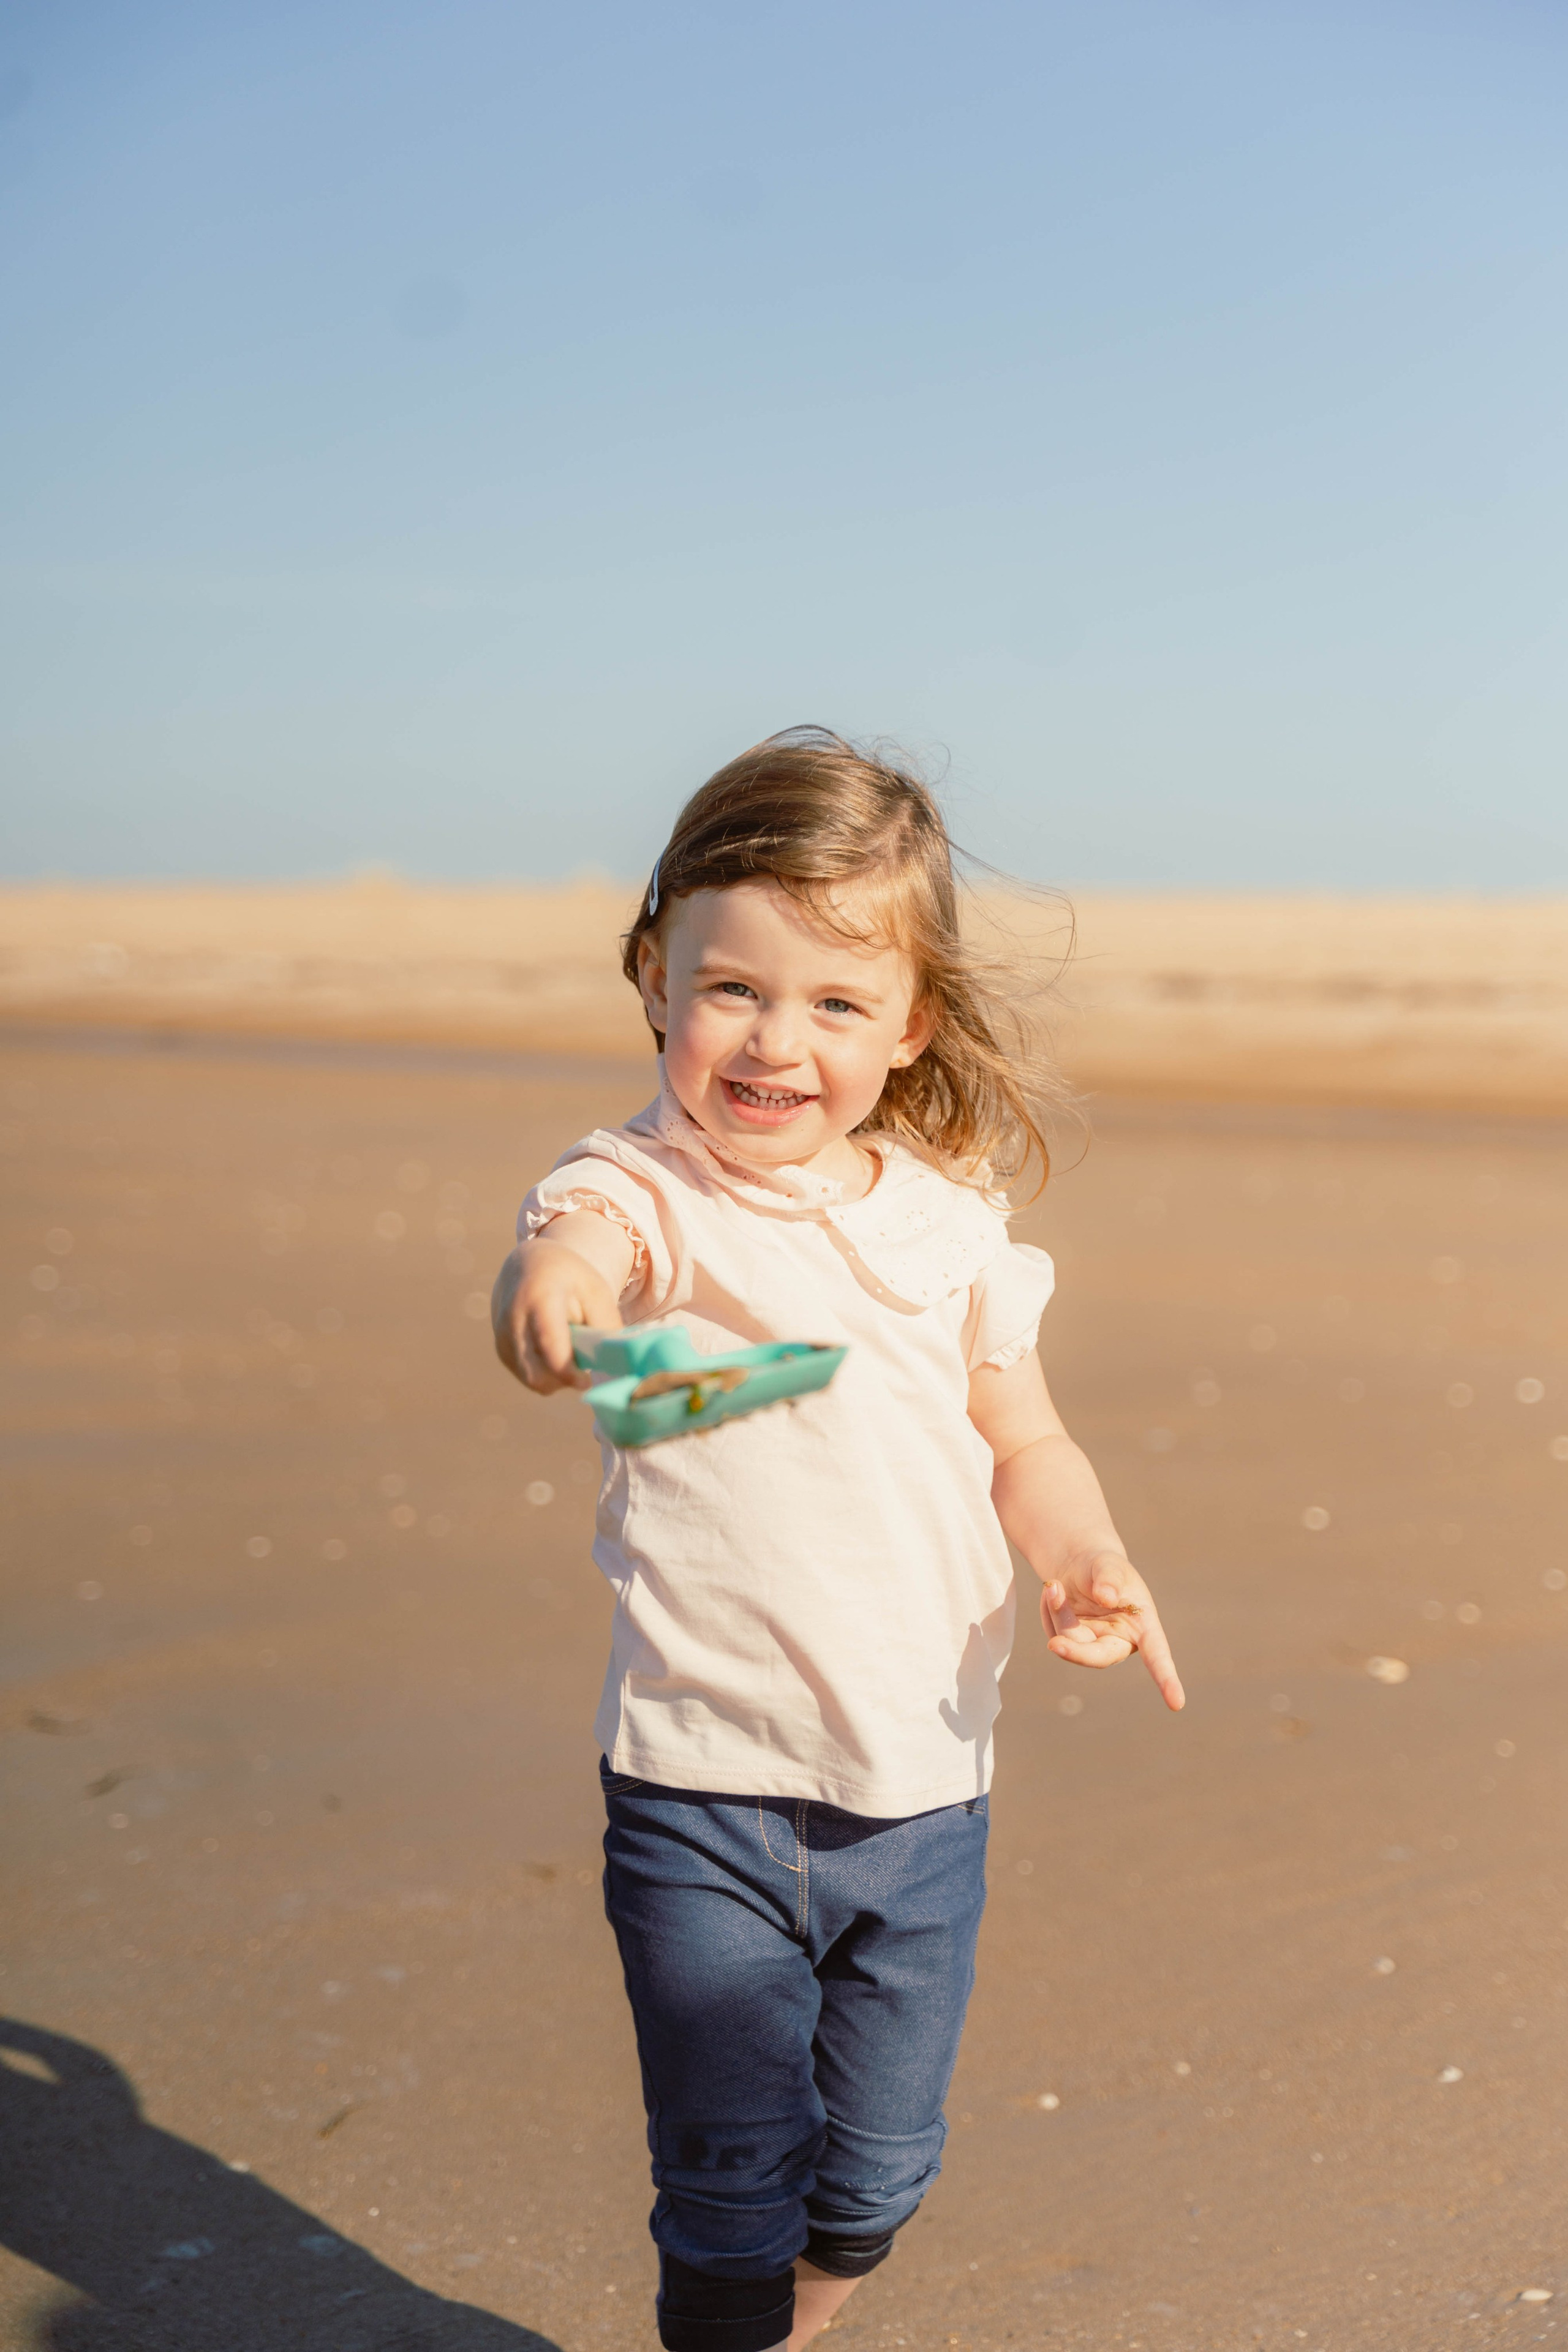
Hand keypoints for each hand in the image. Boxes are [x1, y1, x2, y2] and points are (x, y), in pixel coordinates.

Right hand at [492, 1236, 622, 1394]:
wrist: (527, 1265)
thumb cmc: (569, 1280)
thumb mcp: (595, 1292)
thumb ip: (607, 1326)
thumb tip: (619, 1365)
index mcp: (541, 1298)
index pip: (550, 1344)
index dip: (568, 1371)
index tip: (587, 1381)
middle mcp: (514, 1319)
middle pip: (535, 1373)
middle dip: (563, 1381)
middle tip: (584, 1370)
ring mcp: (502, 1336)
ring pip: (531, 1379)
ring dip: (556, 1378)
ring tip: (569, 1351)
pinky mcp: (501, 1349)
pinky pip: (526, 1376)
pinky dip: (545, 1373)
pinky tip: (554, 1351)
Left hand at [1042, 1548, 1184, 1710]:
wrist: (1079, 1565)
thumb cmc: (1103, 1567)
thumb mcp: (1108, 1564)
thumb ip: (1109, 1578)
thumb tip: (1106, 1598)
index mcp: (1143, 1626)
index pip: (1157, 1655)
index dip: (1167, 1679)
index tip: (1177, 1703)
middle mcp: (1120, 1642)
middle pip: (1099, 1658)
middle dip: (1075, 1651)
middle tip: (1054, 1645)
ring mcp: (1094, 1645)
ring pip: (1070, 1642)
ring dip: (1057, 1612)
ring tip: (1054, 1585)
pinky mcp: (1072, 1643)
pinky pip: (1053, 1632)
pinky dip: (1048, 1611)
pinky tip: (1053, 1593)